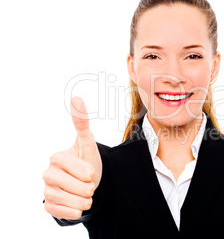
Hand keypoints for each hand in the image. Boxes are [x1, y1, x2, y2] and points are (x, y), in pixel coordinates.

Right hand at [43, 97, 101, 219]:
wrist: (86, 181)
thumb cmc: (87, 160)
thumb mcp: (88, 142)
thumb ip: (82, 122)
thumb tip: (77, 97)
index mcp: (57, 158)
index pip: (79, 169)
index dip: (89, 173)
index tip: (90, 172)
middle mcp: (48, 174)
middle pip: (75, 187)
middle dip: (88, 188)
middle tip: (89, 184)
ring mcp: (46, 190)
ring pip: (70, 201)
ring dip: (84, 200)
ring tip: (85, 194)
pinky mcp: (48, 205)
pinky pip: (63, 213)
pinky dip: (74, 211)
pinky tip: (77, 204)